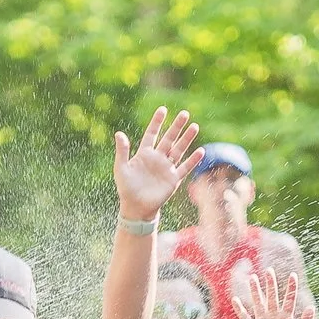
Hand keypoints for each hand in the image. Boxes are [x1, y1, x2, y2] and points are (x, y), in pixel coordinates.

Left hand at [113, 107, 202, 221]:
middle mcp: (157, 158)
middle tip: (185, 113)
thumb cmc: (126, 188)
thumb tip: (119, 133)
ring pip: (178, 150)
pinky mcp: (173, 180)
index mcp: (144, 154)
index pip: (151, 134)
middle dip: (176, 127)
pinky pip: (184, 168)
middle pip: (169, 139)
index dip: (157, 122)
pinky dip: (192, 161)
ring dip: (186, 139)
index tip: (163, 110)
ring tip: (194, 126)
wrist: (136, 208)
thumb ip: (122, 151)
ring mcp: (166, 168)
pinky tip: (200, 151)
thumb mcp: (121, 168)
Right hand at [234, 270, 313, 318]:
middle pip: (271, 297)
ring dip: (255, 291)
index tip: (293, 275)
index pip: (289, 300)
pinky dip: (240, 309)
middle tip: (269, 270)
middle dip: (270, 284)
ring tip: (252, 278)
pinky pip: (245, 317)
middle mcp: (274, 317)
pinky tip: (235, 299)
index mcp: (286, 318)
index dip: (291, 288)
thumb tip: (311, 307)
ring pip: (258, 303)